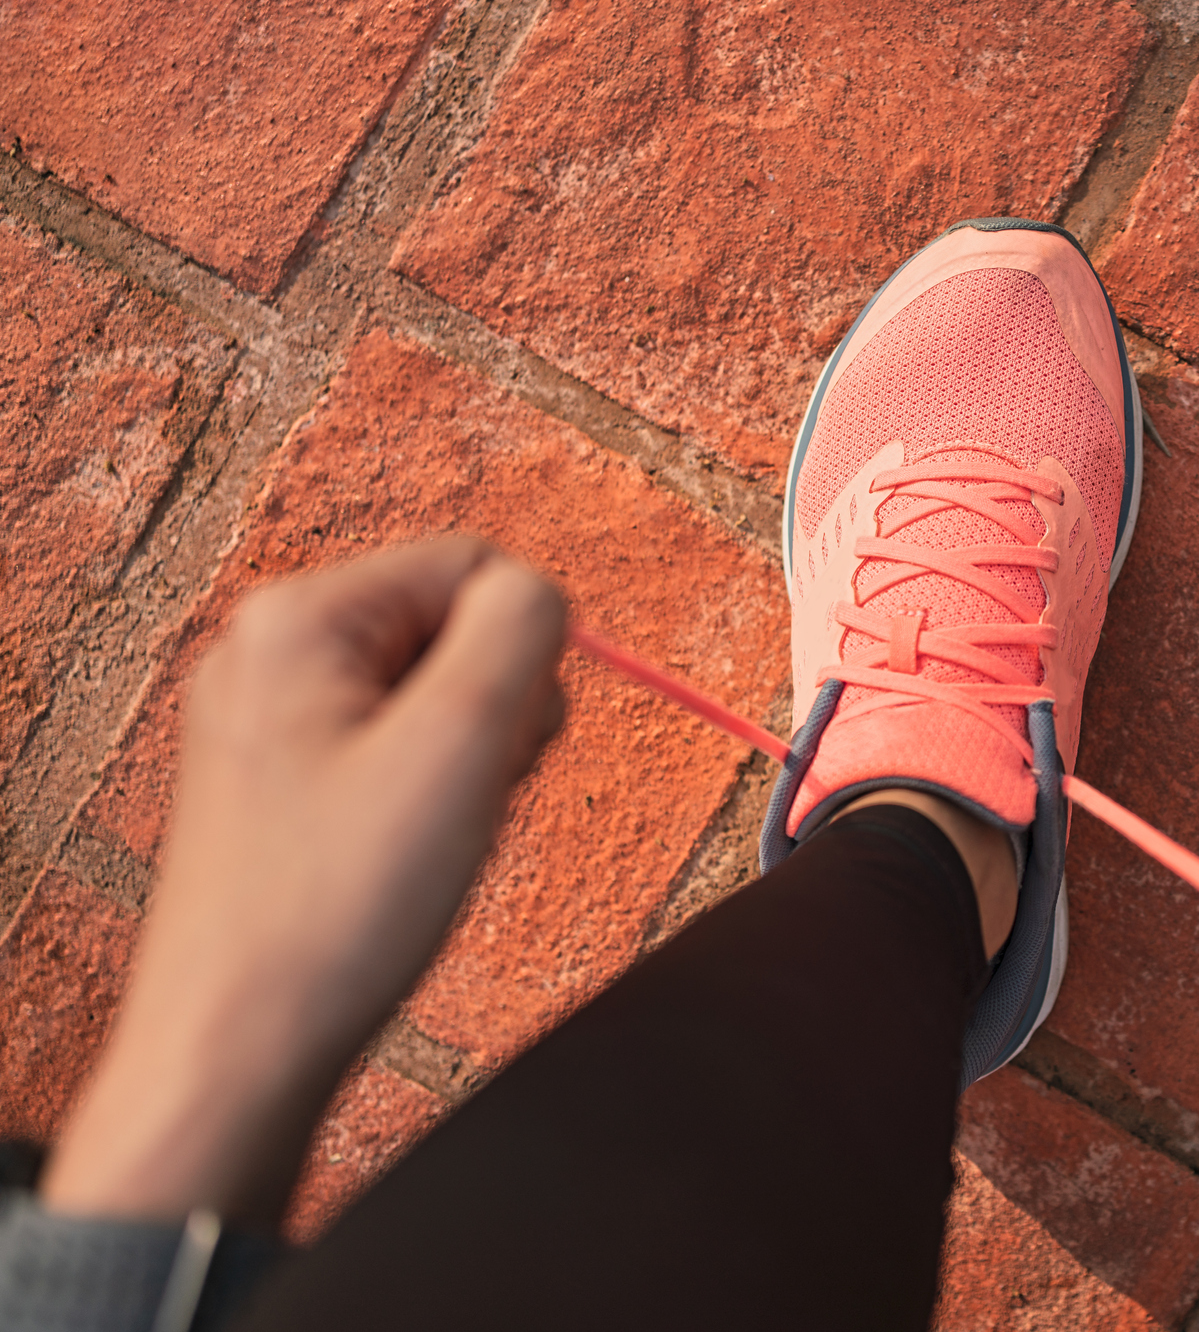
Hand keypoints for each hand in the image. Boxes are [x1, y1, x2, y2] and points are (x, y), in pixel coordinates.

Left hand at [42, 538, 565, 1223]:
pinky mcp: (278, 782)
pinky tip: (402, 858)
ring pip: (432, 695)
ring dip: (466, 760)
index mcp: (299, 617)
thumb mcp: (461, 743)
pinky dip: (428, 797)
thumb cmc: (340, 905)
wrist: (239, 1049)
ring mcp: (268, 720)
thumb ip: (520, 632)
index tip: (496, 747)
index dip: (523, 655)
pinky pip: (394, 750)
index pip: (475, 567)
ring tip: (428, 838)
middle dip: (494, 711)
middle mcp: (269, 651)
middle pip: (453, 629)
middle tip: (459, 800)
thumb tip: (541, 595)